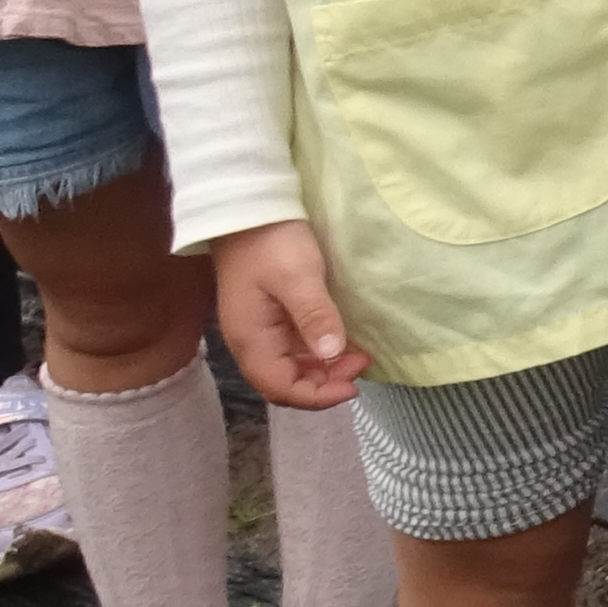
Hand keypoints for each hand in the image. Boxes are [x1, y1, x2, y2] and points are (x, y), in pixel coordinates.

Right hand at [209, 220, 369, 409]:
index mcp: (251, 339)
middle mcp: (250, 342)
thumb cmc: (272, 242)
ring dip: (322, 371)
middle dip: (323, 385)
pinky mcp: (268, 317)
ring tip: (356, 357)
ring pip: (288, 368)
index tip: (352, 386)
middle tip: (360, 365)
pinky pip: (291, 349)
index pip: (280, 388)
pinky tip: (340, 343)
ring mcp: (258, 330)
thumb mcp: (298, 276)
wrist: (247, 209)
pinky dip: (316, 354)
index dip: (317, 396)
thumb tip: (332, 356)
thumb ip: (314, 316)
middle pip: (283, 383)